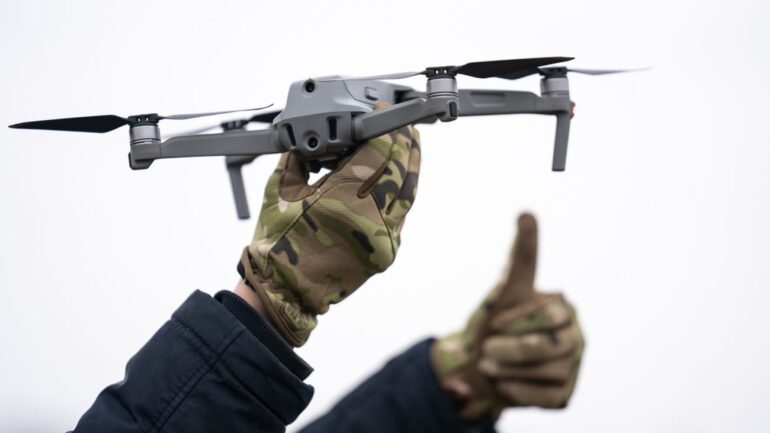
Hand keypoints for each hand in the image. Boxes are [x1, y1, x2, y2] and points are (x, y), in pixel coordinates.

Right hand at [240, 122, 420, 345]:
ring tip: (410, 146)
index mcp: (342, 196)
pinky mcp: (388, 251)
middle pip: (402, 168)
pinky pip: (402, 214)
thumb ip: (299, 158)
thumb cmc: (278, 243)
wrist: (286, 291)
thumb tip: (312, 139)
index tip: (382, 114)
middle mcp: (371, 216)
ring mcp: (384, 237)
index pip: (380, 150)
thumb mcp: (280, 189)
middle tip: (404, 126)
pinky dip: (403, 193)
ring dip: (411, 166)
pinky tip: (399, 180)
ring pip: (409, 192)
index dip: (386, 128)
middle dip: (405, 142)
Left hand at [431, 213, 583, 418]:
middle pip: (550, 346)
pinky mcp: (564, 395)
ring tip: (492, 365)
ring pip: (548, 373)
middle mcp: (575, 337)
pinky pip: (546, 397)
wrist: (478, 364)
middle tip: (486, 351)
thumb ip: (521, 253)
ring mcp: (573, 368)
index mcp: (563, 309)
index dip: (517, 321)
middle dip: (510, 349)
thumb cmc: (494, 323)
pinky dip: (518, 391)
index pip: (549, 314)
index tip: (495, 323)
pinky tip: (505, 383)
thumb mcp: (505, 288)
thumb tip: (527, 212)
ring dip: (509, 371)